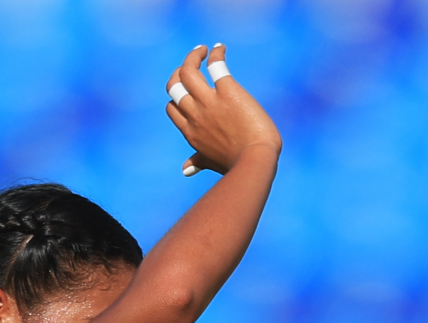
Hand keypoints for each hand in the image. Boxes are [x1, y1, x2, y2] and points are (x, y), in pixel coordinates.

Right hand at [166, 45, 279, 176]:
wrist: (255, 161)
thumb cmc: (237, 165)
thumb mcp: (212, 162)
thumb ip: (198, 162)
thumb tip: (184, 170)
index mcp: (190, 131)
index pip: (171, 107)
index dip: (175, 97)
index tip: (188, 91)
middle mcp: (195, 114)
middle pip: (174, 85)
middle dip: (178, 72)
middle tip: (192, 65)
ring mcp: (210, 102)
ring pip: (188, 70)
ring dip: (193, 56)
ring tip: (203, 50)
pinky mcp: (228, 91)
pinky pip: (215, 65)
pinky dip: (216, 53)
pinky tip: (220, 48)